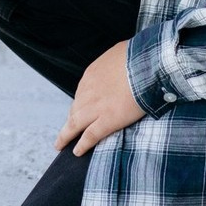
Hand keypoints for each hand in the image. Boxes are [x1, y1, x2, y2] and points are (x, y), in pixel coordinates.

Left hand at [55, 38, 145, 155]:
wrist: (144, 65)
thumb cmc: (137, 56)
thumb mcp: (119, 53)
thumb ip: (115, 62)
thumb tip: (120, 61)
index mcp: (91, 74)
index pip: (81, 93)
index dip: (79, 104)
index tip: (78, 111)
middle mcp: (89, 91)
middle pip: (75, 109)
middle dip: (69, 121)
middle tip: (64, 132)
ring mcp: (96, 106)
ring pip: (75, 123)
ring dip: (67, 134)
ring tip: (61, 144)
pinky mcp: (107, 120)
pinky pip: (90, 135)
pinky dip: (82, 144)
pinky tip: (77, 151)